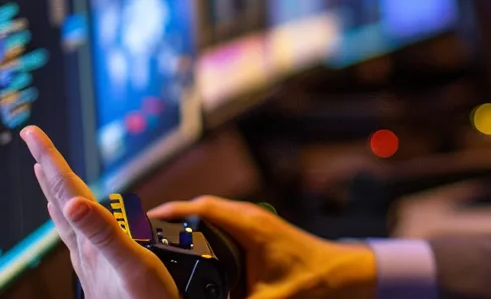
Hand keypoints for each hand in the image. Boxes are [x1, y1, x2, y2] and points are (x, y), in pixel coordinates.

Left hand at [20, 126, 177, 298]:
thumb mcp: (133, 266)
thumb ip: (103, 233)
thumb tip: (72, 203)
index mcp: (91, 240)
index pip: (65, 190)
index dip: (49, 158)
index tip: (31, 133)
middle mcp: (85, 247)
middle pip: (60, 199)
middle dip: (46, 166)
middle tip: (31, 139)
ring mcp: (89, 261)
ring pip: (65, 218)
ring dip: (54, 191)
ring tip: (42, 171)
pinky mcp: (98, 272)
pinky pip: (76, 238)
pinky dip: (70, 220)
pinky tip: (67, 220)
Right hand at [150, 197, 376, 298]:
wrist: (347, 275)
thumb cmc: (318, 282)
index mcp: (251, 226)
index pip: (202, 207)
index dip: (170, 211)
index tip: (144, 218)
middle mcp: (251, 218)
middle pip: (201, 208)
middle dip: (171, 218)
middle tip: (143, 231)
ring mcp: (256, 223)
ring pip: (212, 215)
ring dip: (188, 224)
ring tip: (160, 239)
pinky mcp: (260, 233)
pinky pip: (224, 225)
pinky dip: (204, 232)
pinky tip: (193, 250)